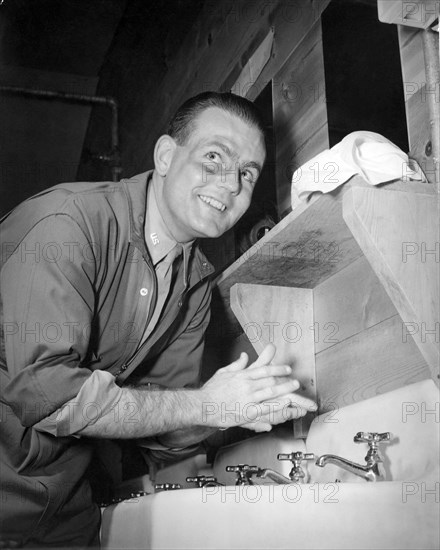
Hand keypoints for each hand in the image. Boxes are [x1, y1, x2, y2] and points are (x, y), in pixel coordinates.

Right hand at [199, 343, 315, 429]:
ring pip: (270, 392)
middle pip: (270, 379)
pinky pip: (265, 408)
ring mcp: (247, 398)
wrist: (202, 405)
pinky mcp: (247, 412)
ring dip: (285, 389)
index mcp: (242, 375)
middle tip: (295, 380)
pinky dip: (277, 405)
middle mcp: (246, 385)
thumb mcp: (223, 373)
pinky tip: (285, 404)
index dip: (277, 369)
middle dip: (284, 379)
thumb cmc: (211, 391)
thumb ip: (237, 364)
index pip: (264, 369)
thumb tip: (244, 355)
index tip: (287, 369)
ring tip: (294, 388)